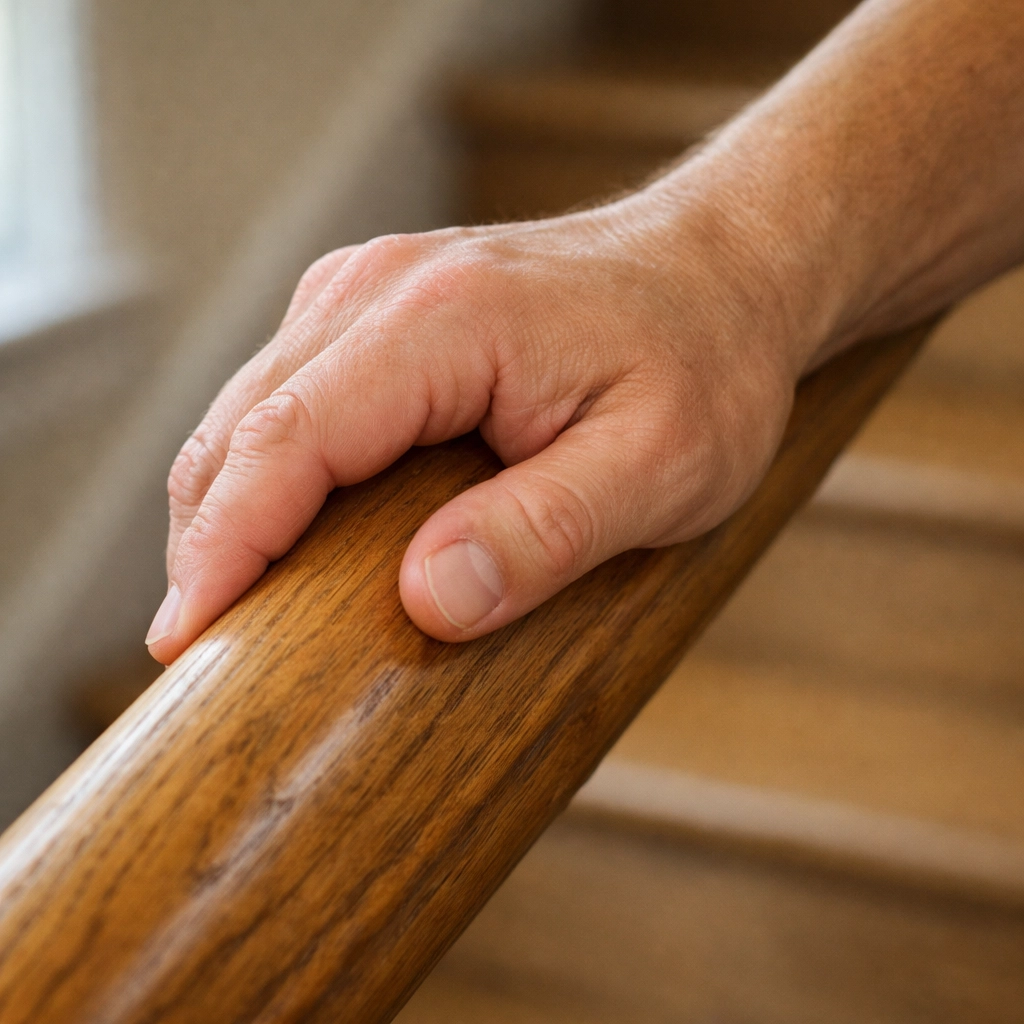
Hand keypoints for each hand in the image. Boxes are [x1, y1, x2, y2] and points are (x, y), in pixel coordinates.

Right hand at [146, 191, 807, 662]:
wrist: (723, 269)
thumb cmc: (705, 361)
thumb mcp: (662, 465)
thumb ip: (544, 530)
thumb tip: (426, 599)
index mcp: (442, 319)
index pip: (289, 439)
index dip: (225, 547)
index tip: (187, 641)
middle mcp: (380, 288)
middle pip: (242, 427)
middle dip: (205, 542)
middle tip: (197, 652)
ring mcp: (369, 292)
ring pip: (249, 413)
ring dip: (225, 512)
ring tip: (227, 610)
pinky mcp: (375, 314)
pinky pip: (288, 401)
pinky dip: (264, 475)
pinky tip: (280, 539)